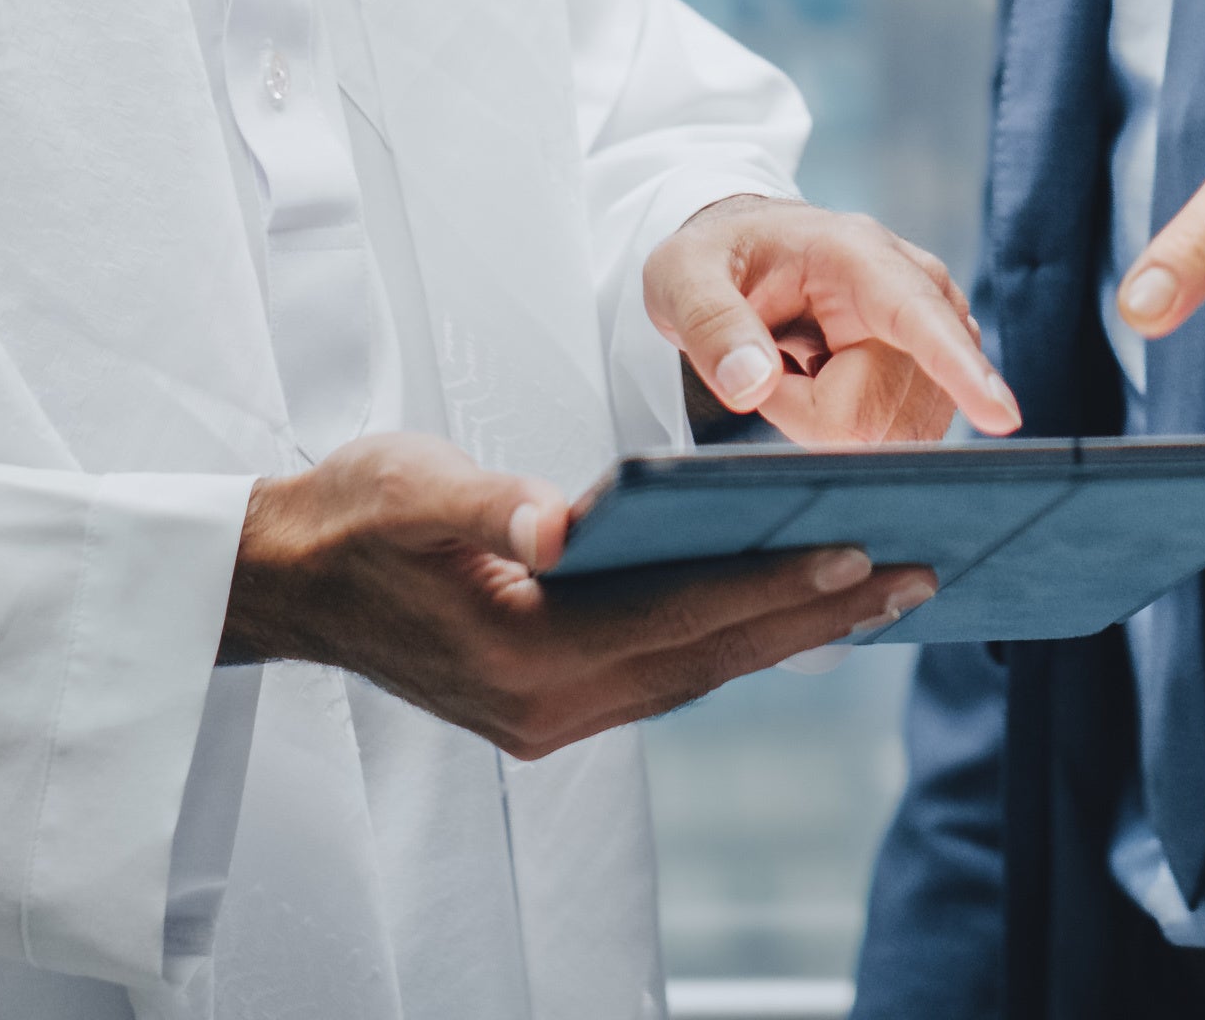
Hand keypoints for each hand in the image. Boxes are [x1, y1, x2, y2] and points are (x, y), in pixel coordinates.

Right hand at [220, 432, 935, 756]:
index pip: (674, 617)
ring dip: (790, 631)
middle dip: (816, 616)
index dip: (768, 582)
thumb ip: (489, 505)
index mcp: (518, 655)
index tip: (858, 550)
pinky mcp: (554, 705)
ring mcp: (551, 716)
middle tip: (917, 575)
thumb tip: (561, 520)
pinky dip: (736, 638)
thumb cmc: (350, 516)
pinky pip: (669, 673)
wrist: (286, 578)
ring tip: (884, 589)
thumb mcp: (410, 488)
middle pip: (708, 657)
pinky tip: (790, 606)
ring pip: (698, 672)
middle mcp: (545, 706)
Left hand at [644, 196, 1023, 445]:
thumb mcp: (681, 276)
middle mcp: (917, 288)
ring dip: (825, 421)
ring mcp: (935, 330)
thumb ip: (708, 324)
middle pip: (877, 411)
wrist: (747, 250)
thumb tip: (750, 385)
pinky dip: (843, 427)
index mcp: (860, 255)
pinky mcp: (935, 368)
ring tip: (797, 365)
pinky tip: (825, 382)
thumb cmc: (717, 259)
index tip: (1002, 416)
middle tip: (772, 361)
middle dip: (808, 411)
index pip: (920, 317)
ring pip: (888, 432)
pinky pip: (894, 436)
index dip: (959, 370)